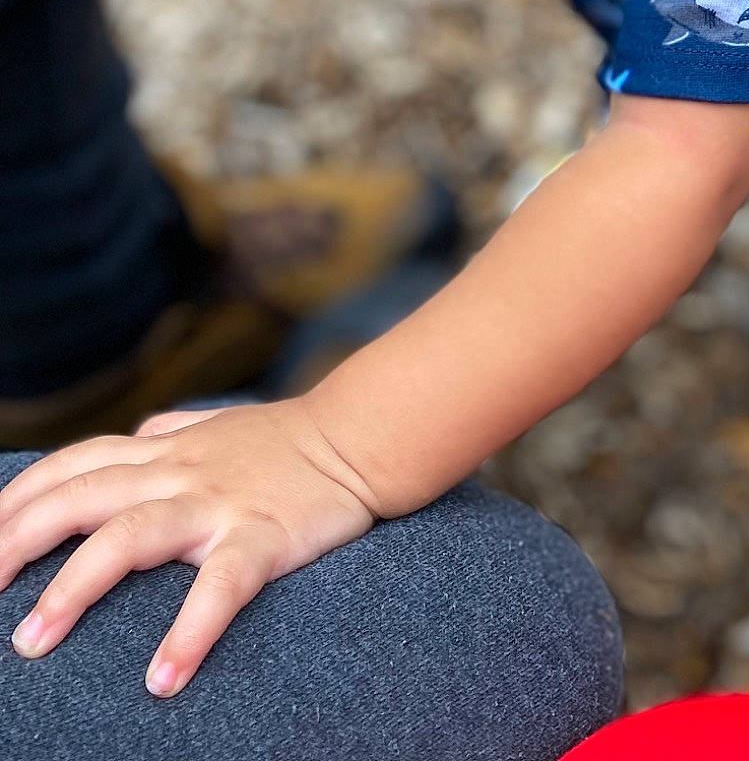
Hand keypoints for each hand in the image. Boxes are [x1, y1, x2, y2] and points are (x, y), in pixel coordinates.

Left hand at [0, 402, 379, 695]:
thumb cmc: (283, 441)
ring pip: (130, 537)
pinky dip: (190, 630)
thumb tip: (129, 439)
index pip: (71, 466)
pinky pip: (220, 585)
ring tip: (33, 644)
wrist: (359, 436)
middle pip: (79, 499)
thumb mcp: (213, 426)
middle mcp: (178, 473)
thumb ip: (166, 433)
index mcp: (162, 452)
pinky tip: (164, 677)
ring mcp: (218, 504)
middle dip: (16, 544)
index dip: (17, 499)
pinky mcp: (262, 536)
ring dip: (74, 590)